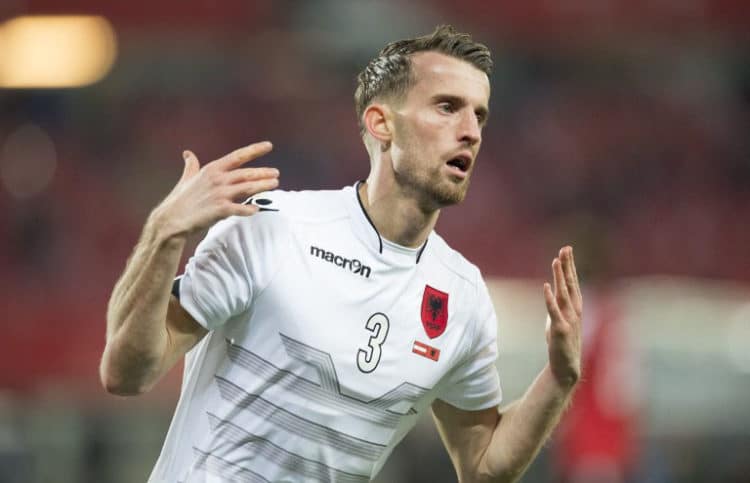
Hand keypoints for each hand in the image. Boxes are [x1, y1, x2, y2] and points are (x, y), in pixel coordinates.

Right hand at [152, 141, 279, 237]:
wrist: (172, 219)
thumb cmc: (180, 199)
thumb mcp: (187, 178)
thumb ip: (191, 165)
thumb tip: (188, 153)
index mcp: (212, 169)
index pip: (238, 156)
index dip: (255, 150)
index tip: (269, 145)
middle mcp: (218, 179)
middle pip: (247, 173)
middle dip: (263, 173)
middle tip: (276, 173)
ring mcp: (220, 194)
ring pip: (248, 188)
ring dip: (263, 186)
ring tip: (275, 184)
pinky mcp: (220, 210)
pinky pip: (240, 208)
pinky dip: (249, 209)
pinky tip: (256, 209)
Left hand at [543, 246, 582, 389]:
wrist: (566, 368)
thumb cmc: (562, 343)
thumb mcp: (560, 318)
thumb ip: (558, 304)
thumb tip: (552, 289)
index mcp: (575, 307)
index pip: (572, 282)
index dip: (569, 266)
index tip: (566, 250)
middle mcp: (574, 311)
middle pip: (570, 284)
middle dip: (568, 265)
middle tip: (566, 248)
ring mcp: (568, 320)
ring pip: (564, 294)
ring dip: (559, 277)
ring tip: (556, 261)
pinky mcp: (560, 330)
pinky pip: (554, 312)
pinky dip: (549, 298)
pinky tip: (545, 286)